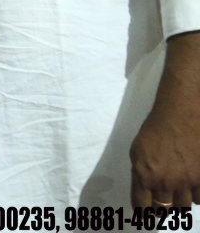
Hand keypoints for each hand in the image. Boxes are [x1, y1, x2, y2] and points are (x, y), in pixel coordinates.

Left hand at [130, 34, 199, 207]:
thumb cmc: (155, 129)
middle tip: (162, 207)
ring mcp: (187, 181)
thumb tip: (145, 192)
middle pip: (165, 209)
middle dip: (162, 210)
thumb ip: (140, 174)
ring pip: (184, 206)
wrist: (181, 115)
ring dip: (179, 202)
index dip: (144, 213)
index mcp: (144, 175)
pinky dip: (196, 195)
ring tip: (176, 194)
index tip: (145, 217)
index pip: (143, 205)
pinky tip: (192, 187)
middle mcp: (166, 181)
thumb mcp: (138, 151)